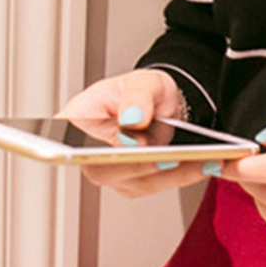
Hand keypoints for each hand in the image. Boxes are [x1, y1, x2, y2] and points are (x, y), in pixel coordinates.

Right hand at [59, 69, 209, 196]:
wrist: (164, 105)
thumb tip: (132, 119)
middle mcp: (87, 150)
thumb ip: (137, 97)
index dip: (81, 149)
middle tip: (168, 157)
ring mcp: (109, 170)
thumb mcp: (144, 82)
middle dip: (138, 165)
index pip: (64, 140)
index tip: (113, 146)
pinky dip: (180, 176)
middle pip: (101, 169)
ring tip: (200, 160)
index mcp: (77, 119)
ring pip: (134, 182)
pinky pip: (155, 185)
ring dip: (170, 174)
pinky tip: (201, 165)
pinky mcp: (132, 182)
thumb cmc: (144, 90)